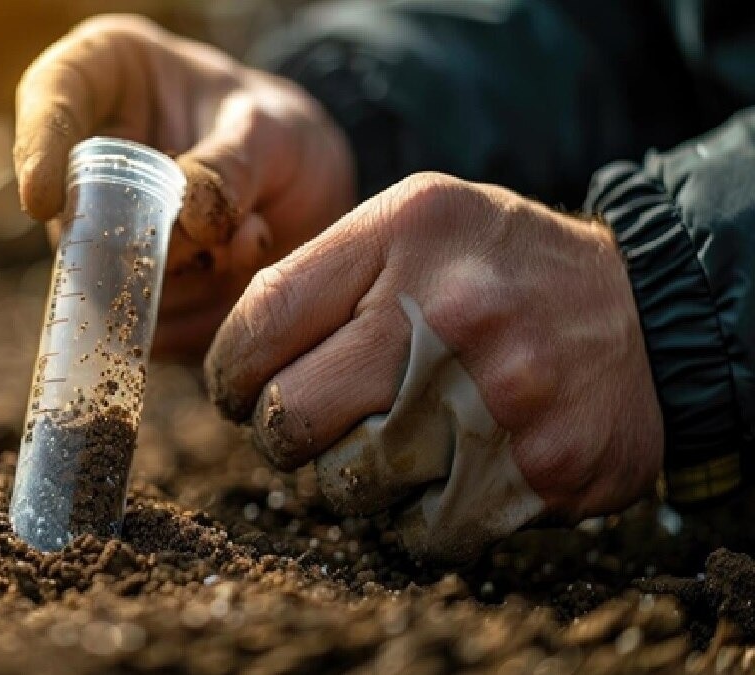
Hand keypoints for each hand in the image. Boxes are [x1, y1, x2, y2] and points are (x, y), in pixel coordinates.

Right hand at [13, 14, 354, 355]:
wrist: (307, 190)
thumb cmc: (278, 132)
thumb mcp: (272, 130)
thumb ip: (234, 165)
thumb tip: (186, 218)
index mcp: (106, 77)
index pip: (50, 92)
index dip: (36, 144)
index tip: (43, 200)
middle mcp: (87, 156)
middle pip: (70, 208)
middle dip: (140, 237)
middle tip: (213, 236)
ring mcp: (99, 227)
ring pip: (103, 272)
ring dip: (183, 275)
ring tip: (250, 236)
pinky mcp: (122, 287)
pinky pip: (138, 319)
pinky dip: (193, 310)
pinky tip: (238, 269)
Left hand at [205, 172, 663, 562]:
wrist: (645, 311)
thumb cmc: (496, 269)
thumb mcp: (415, 222)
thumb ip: (323, 272)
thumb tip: (231, 359)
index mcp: (405, 231)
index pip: (261, 322)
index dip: (228, 375)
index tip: (237, 391)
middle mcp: (448, 309)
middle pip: (289, 416)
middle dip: (279, 434)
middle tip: (303, 425)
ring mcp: (497, 395)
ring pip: (346, 484)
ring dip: (347, 478)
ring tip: (383, 443)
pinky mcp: (537, 467)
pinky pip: (416, 530)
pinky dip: (410, 516)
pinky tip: (436, 473)